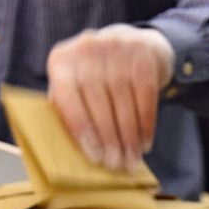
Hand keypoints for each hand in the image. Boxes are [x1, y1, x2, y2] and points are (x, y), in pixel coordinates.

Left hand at [47, 24, 173, 171]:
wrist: (133, 44)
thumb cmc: (98, 77)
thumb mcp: (77, 85)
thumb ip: (69, 111)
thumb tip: (70, 153)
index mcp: (62, 61)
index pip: (68, 98)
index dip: (81, 129)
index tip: (94, 156)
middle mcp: (86, 48)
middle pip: (98, 100)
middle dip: (109, 137)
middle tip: (115, 164)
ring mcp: (115, 45)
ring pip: (123, 99)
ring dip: (129, 135)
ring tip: (131, 159)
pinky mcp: (142, 51)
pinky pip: (145, 92)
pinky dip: (146, 122)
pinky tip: (145, 142)